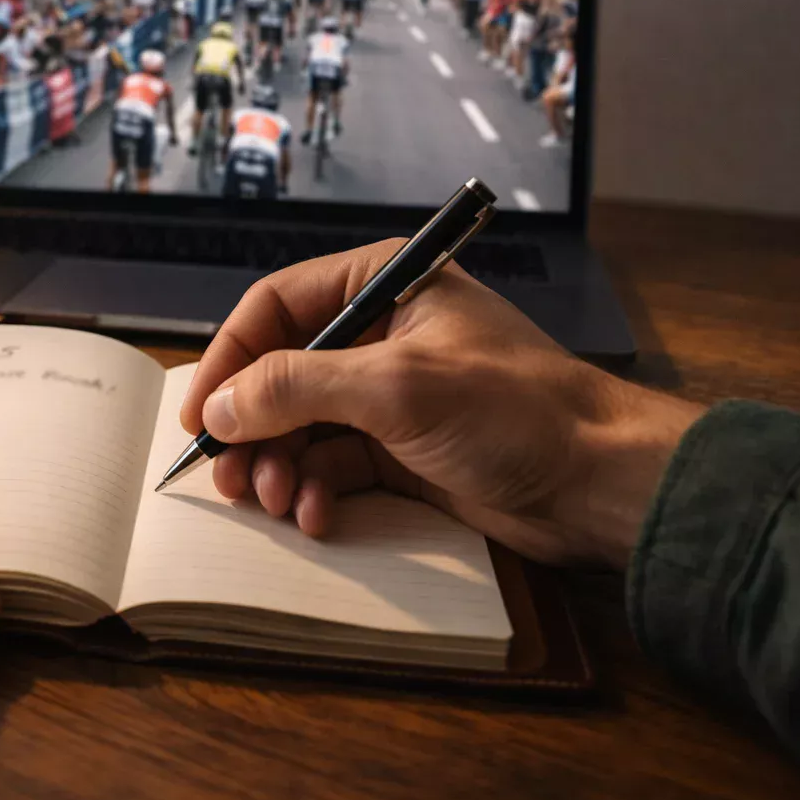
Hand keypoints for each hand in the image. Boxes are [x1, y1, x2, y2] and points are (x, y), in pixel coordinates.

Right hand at [180, 241, 702, 568]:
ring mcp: (388, 394)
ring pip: (300, 425)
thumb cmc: (513, 411)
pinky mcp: (400, 450)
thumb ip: (297, 388)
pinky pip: (331, 464)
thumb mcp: (395, 387)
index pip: (274, 307)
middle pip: (279, 373)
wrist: (600, 483)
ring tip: (276, 502)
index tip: (199, 414)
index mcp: (381, 284)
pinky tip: (316, 515)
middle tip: (228, 477)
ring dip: (278, 466)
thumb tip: (219, 407)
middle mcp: (378, 333)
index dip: (228, 358)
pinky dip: (314, 490)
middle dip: (250, 428)